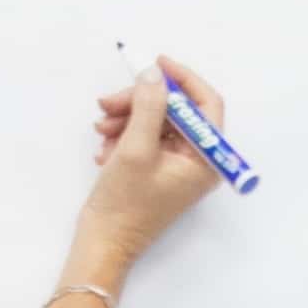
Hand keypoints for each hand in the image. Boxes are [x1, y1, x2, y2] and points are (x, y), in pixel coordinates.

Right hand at [70, 56, 231, 278]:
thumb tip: (155, 75)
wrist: (103, 243)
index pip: (206, 105)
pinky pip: (145, 139)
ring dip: (126, 118)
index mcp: (205, 159)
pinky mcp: (157, 170)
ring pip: (156, 122)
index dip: (183, 80)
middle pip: (175, 111)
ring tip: (100, 130)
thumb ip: (149, 106)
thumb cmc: (125, 203)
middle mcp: (197, 161)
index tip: (155, 64)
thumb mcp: (136, 148)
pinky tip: (105, 149)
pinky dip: (124, 136)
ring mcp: (177, 166)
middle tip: (108, 103)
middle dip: (141, 102)